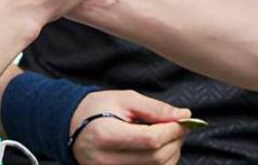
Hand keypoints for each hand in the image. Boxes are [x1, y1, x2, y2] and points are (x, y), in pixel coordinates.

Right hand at [69, 90, 192, 164]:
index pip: (150, 140)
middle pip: (155, 158)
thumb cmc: (99, 109)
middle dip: (175, 141)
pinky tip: (160, 148)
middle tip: (180, 126)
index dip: (173, 130)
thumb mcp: (125, 99)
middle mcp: (104, 160)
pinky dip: (161, 162)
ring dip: (171, 153)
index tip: (184, 119)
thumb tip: (184, 116)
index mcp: (105, 135)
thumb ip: (155, 108)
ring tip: (169, 136)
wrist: (73, 127)